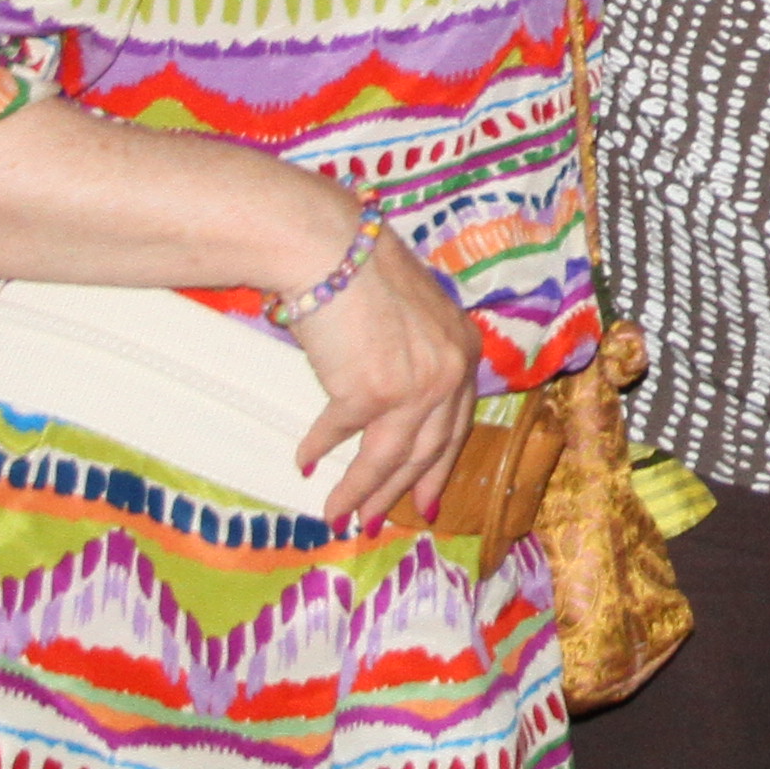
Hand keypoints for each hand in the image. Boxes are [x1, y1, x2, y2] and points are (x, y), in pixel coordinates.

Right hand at [288, 226, 481, 535]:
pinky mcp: (371, 393)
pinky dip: (319, 449)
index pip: (457, 424)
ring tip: (337, 514)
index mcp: (464, 351)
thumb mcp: (413, 312)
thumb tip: (394, 398)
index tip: (426, 500)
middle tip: (377, 520)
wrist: (331, 248)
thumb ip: (417, 354)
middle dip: (400, 490)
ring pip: (389, 458)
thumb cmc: (361, 269)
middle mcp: (450, 373)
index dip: (438, 466)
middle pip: (428, 450)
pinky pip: (340, 434)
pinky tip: (306, 462)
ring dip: (359, 491)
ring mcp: (414, 387)